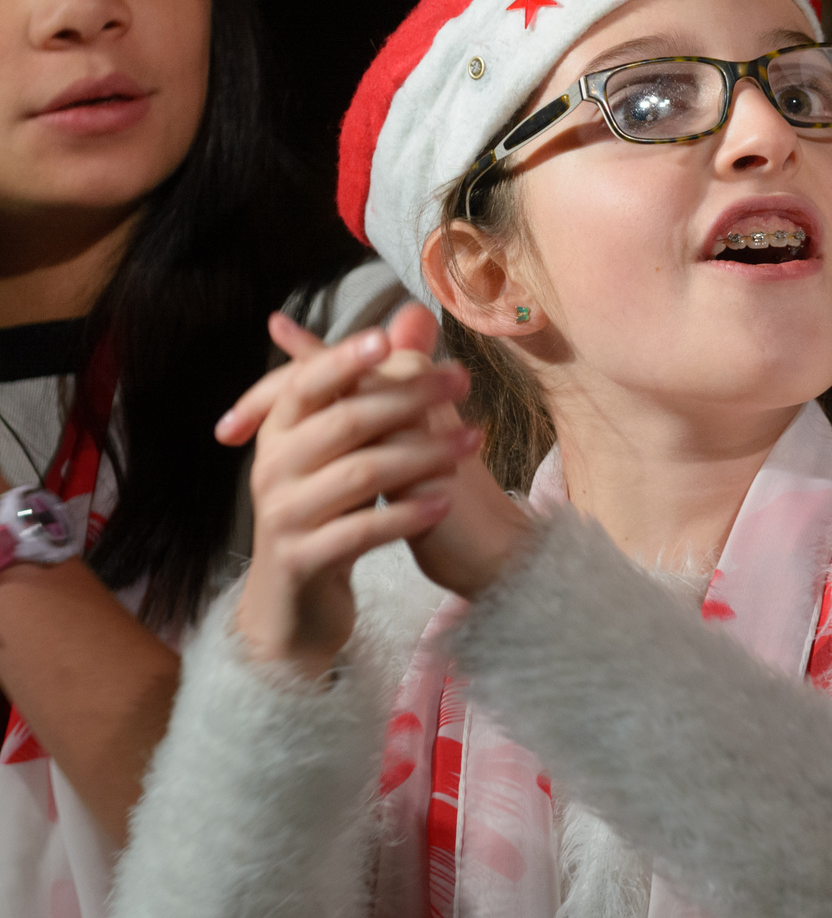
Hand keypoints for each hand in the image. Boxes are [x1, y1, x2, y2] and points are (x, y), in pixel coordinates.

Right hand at [222, 304, 535, 602]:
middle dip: (409, 397)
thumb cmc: (330, 511)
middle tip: (464, 381)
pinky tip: (445, 501)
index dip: (343, 358)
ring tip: (473, 441)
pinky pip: (360, 530)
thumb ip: (380, 381)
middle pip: (345, 420)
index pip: (307, 382)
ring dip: (422, 453)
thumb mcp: (350, 446)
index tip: (386, 341)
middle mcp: (273, 467)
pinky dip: (407, 514)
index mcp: (281, 432)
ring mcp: (283, 515)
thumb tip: (416, 314)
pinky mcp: (302, 560)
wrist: (296, 603)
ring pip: (360, 473)